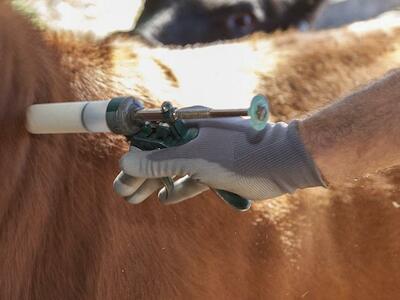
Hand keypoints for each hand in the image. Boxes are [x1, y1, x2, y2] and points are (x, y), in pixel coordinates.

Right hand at [114, 118, 324, 204]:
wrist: (282, 162)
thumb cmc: (239, 153)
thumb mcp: (196, 158)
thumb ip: (161, 162)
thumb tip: (126, 163)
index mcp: (187, 124)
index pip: (152, 138)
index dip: (134, 155)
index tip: (121, 172)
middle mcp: (194, 137)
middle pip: (160, 156)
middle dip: (141, 174)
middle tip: (122, 191)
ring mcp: (206, 154)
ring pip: (174, 169)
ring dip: (156, 183)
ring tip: (135, 197)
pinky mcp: (216, 171)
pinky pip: (191, 180)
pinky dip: (179, 188)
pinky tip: (165, 198)